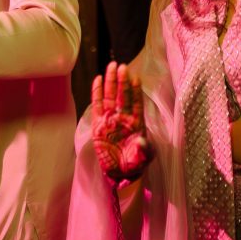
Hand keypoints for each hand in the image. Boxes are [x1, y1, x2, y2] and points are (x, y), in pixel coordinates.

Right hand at [91, 61, 151, 182]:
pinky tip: (97, 80)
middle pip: (122, 96)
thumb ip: (143, 150)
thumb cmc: (135, 163)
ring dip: (111, 82)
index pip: (136, 103)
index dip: (136, 90)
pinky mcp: (98, 126)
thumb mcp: (143, 158)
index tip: (136, 77)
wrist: (121, 173)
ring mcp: (110, 120)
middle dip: (122, 81)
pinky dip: (97, 93)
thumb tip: (142, 141)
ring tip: (112, 66)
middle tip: (122, 66)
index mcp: (136, 123)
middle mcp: (123, 118)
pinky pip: (97, 107)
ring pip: (110, 98)